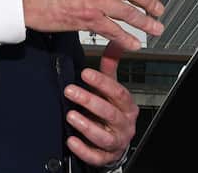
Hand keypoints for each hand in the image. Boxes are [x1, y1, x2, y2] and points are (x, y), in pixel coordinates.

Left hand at [64, 40, 137, 166]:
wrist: (116, 141)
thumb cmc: (112, 110)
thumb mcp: (112, 88)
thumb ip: (111, 67)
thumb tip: (114, 42)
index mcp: (127, 106)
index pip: (118, 93)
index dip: (102, 83)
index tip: (86, 73)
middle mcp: (123, 124)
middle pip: (109, 113)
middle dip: (89, 101)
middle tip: (70, 90)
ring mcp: (115, 142)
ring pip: (103, 136)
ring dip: (86, 125)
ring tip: (70, 115)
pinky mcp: (104, 156)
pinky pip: (95, 155)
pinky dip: (84, 149)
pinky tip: (71, 141)